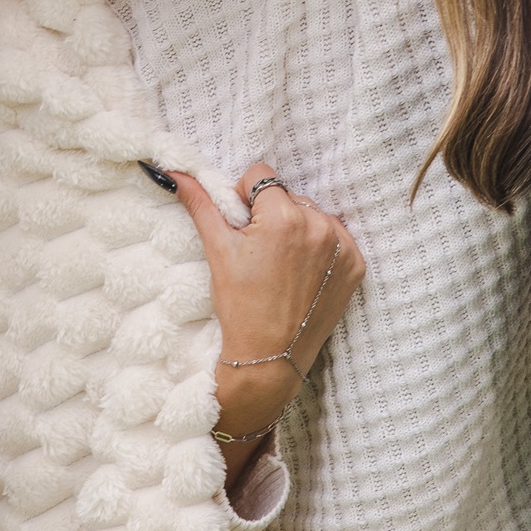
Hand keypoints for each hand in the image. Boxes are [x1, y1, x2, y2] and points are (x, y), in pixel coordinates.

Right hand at [165, 162, 364, 490]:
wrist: (269, 359)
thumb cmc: (239, 306)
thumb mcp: (217, 250)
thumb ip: (200, 204)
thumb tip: (175, 171)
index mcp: (282, 216)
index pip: (262, 175)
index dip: (245, 198)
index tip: (243, 228)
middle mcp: (318, 225)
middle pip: (288, 195)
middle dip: (272, 214)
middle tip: (261, 253)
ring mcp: (341, 246)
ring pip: (312, 214)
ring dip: (298, 229)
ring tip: (282, 266)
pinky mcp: (356, 264)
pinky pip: (336, 237)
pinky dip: (321, 249)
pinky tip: (303, 274)